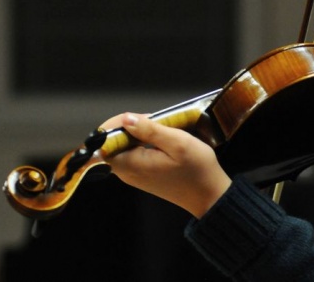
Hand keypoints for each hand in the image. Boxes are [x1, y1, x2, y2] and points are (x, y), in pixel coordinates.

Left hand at [99, 113, 230, 218]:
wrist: (209, 194)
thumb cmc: (196, 168)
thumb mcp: (178, 143)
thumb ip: (150, 130)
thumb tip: (126, 119)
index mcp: (130, 164)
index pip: (104, 141)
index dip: (117, 124)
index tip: (141, 119)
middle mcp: (126, 172)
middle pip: (113, 143)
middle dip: (130, 127)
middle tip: (156, 122)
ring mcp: (133, 175)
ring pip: (124, 147)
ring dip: (139, 134)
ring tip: (162, 129)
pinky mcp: (142, 175)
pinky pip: (133, 154)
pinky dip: (144, 143)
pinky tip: (163, 141)